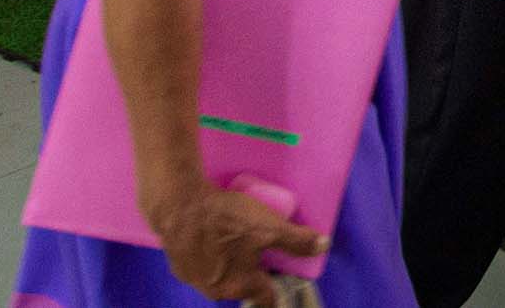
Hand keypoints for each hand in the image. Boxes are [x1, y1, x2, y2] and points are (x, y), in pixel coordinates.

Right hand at [143, 180, 328, 306]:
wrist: (180, 207)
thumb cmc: (228, 219)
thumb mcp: (269, 227)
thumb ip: (297, 240)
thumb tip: (324, 246)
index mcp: (241, 285)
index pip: (266, 299)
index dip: (277, 292)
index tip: (280, 285)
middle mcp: (218, 291)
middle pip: (243, 288)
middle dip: (253, 276)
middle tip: (261, 254)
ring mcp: (195, 281)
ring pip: (222, 279)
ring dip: (231, 267)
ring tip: (237, 245)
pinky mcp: (179, 268)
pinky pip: (203, 268)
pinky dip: (211, 259)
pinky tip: (214, 241)